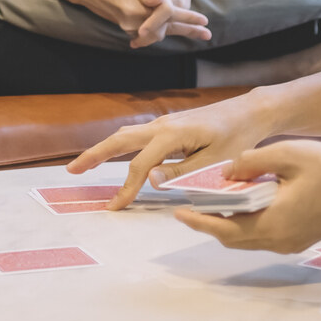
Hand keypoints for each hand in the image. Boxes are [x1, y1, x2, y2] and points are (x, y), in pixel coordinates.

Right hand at [55, 0, 211, 47]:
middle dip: (188, 31)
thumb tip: (160, 1)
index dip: (188, 18)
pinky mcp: (128, 28)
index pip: (169, 16)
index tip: (205, 21)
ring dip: (179, 32)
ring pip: (160, 33)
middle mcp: (135, 23)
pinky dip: (164, 32)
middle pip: (168, 29)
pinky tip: (174, 32)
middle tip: (208, 35)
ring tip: (198, 34)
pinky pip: (150, 33)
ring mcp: (130, 28)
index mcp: (138, 9)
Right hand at [64, 92, 277, 205]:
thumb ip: (180, 172)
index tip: (115, 207)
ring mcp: (163, 123)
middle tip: (71, 170)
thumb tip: (149, 179)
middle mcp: (162, 125)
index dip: (127, 188)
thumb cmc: (236, 138)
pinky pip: (137, 136)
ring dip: (103, 149)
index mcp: (173, 134)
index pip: (141, 165)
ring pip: (125, 136)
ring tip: (83, 163)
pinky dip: (120, 146)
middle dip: (94, 155)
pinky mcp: (168, 126)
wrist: (249, 112)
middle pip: (120, 140)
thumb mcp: (213, 162)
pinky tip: (113, 154)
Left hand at [171, 140, 320, 253]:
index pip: (224, 227)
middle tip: (189, 207)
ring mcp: (291, 243)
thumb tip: (225, 172)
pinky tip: (244, 203)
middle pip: (233, 238)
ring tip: (212, 203)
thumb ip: (251, 161)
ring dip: (228, 223)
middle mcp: (279, 240)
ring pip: (248, 239)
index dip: (199, 220)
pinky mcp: (301, 240)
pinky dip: (247, 223)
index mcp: (273, 222)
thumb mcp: (288, 154)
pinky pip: (264, 236)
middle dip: (209, 223)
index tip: (178, 212)